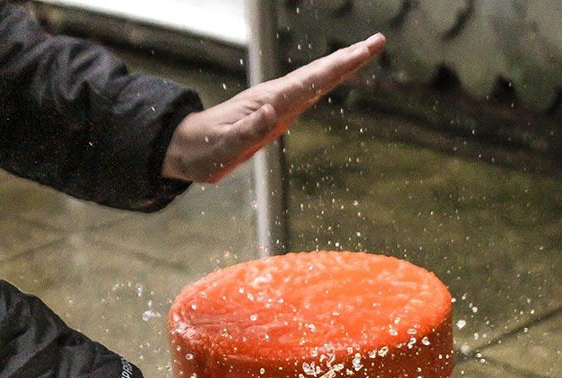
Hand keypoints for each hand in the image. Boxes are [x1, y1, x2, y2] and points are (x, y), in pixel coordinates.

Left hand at [162, 33, 385, 183]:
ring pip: (314, 81)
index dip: (337, 67)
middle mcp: (274, 98)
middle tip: (377, 41)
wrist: (184, 148)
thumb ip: (247, 132)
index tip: (362, 52)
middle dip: (348, 59)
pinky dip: (325, 81)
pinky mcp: (274, 113)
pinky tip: (335, 77)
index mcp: (267, 103)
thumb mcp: (223, 148)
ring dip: (340, 66)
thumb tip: (272, 111)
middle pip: (317, 74)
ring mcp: (275, 104)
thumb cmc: (202, 152)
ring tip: (365, 52)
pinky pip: (306, 93)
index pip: (308, 82)